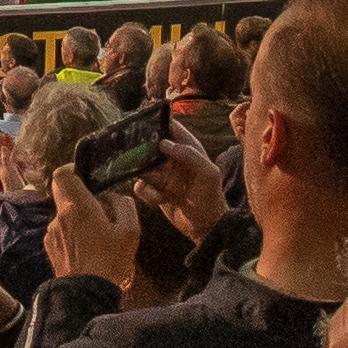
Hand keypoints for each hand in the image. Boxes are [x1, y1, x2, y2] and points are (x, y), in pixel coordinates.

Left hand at [43, 167, 157, 304]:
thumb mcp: (130, 231)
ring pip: (63, 214)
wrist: (87, 294)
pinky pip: (60, 231)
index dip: (71, 170)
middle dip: (78, 197)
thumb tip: (114, 197)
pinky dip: (70, 234)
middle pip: (62, 193)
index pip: (62, 174)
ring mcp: (52, 232)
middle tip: (96, 208)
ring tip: (94, 236)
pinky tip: (85, 249)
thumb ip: (124, 206)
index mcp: (79, 206)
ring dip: (75, 218)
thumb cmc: (110, 262)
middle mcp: (60, 216)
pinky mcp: (50, 247)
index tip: (84, 176)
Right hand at [138, 128, 230, 244]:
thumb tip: (165, 143)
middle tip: (136, 153)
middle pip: (151, 145)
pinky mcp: (155, 191)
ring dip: (145, 174)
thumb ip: (190, 155)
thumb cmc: (211, 200)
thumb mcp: (208, 175)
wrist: (206, 229)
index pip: (171, 128)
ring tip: (156, 184)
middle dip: (143, 149)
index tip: (143, 119)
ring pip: (143, 166)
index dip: (158, 121)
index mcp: (189, 149)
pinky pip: (142, 186)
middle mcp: (174, 159)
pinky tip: (158, 199)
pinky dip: (146, 192)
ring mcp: (164, 175)